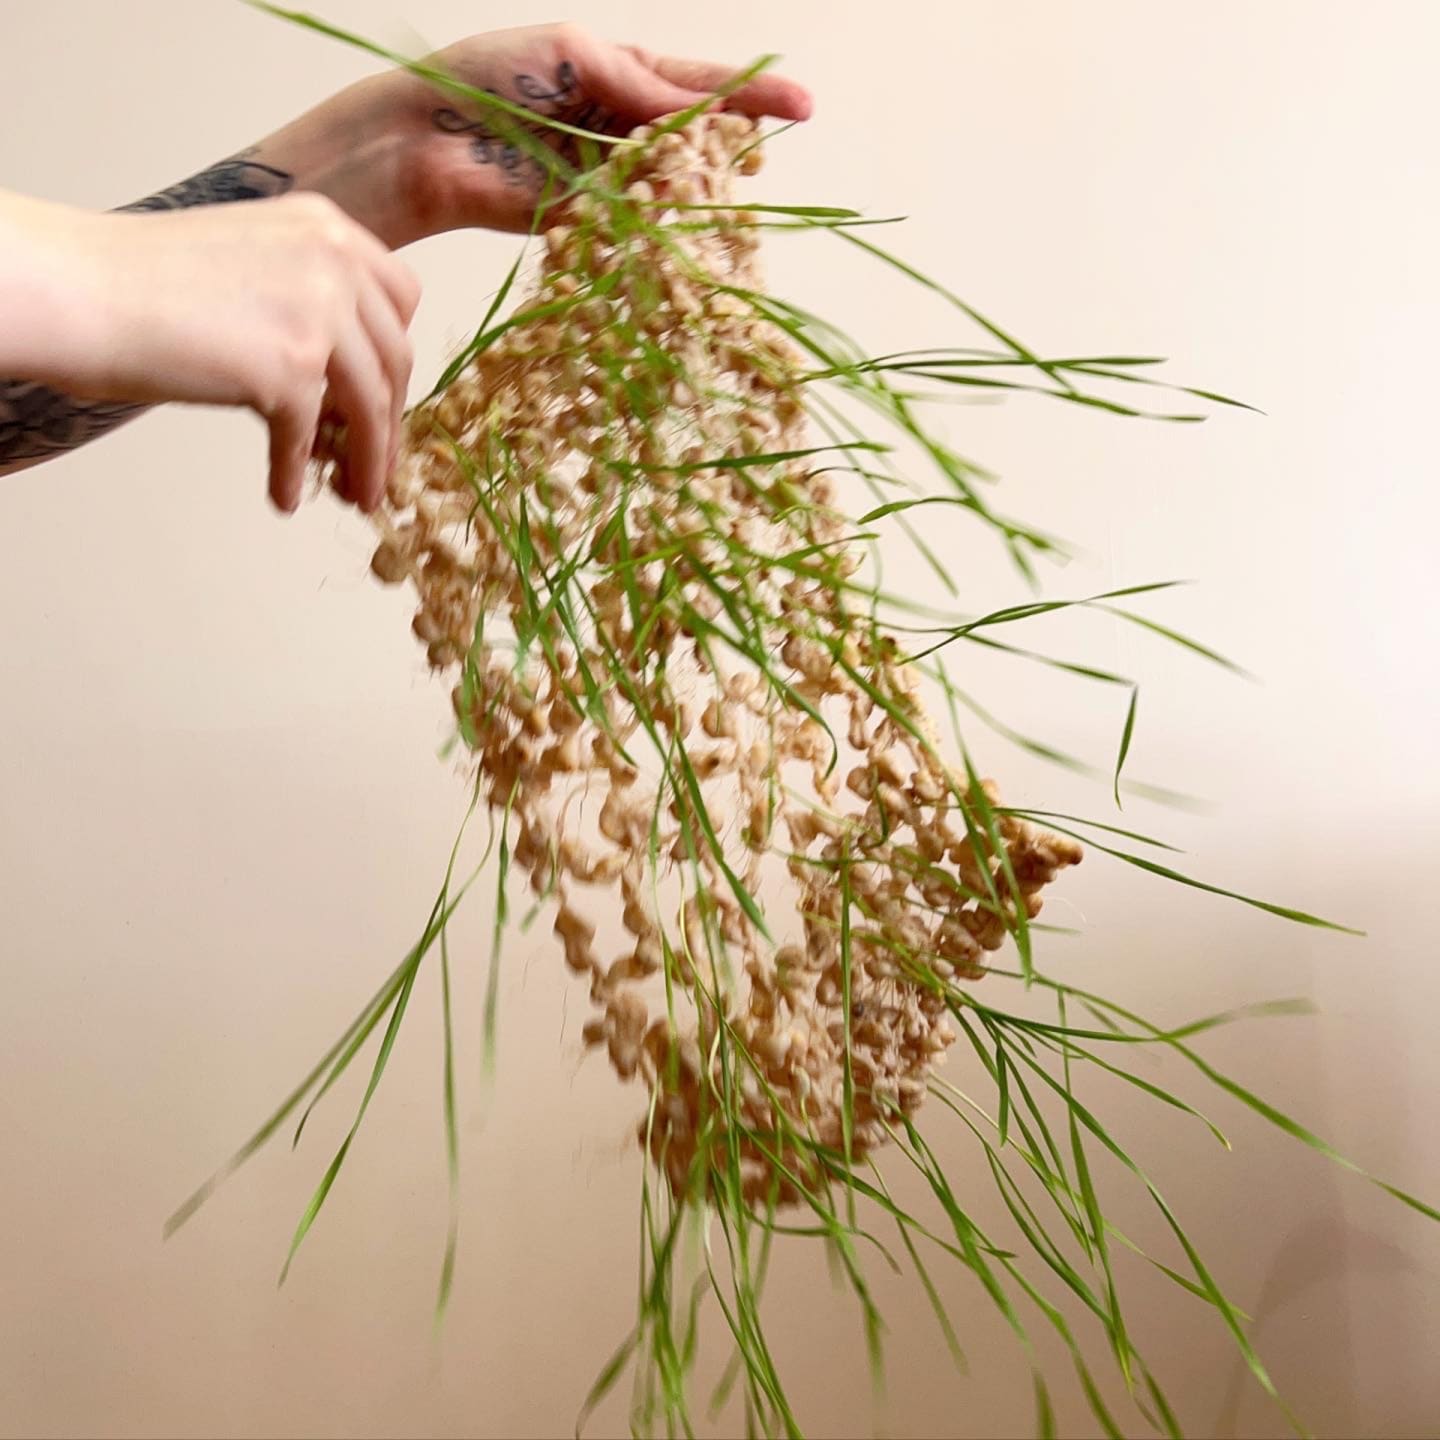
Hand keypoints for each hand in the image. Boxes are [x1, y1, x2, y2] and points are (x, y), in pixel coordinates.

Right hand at [7, 192, 418, 511]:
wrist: (82, 291)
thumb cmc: (146, 283)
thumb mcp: (253, 266)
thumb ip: (310, 306)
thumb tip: (345, 397)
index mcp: (329, 229)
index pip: (400, 301)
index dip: (394, 358)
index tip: (384, 396)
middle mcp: (334, 263)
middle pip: (394, 360)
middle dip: (387, 422)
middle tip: (374, 465)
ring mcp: (317, 314)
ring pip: (370, 407)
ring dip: (365, 462)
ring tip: (353, 495)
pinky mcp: (289, 369)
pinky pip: (306, 439)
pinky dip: (293, 474)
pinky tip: (281, 495)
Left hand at [265, 22, 812, 246]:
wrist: (422, 141)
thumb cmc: (487, 79)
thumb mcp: (575, 58)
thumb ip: (642, 86)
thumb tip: (702, 116)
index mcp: (616, 73)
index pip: (697, 86)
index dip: (751, 96)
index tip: (802, 107)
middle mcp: (615, 127)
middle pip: (691, 140)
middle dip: (730, 146)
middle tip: (763, 157)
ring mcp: (603, 177)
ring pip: (668, 185)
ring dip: (695, 188)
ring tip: (724, 190)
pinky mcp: (583, 223)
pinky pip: (633, 224)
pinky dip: (656, 224)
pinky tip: (681, 225)